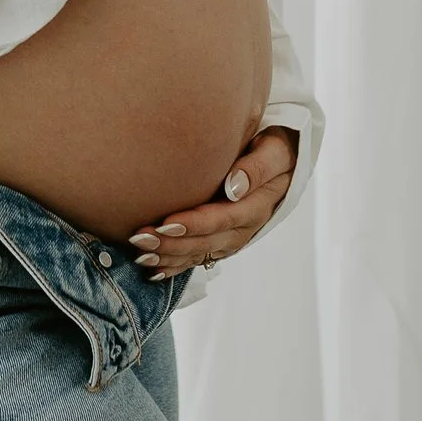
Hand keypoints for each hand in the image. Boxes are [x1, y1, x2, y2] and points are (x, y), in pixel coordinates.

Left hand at [125, 126, 300, 279]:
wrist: (282, 164)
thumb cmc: (274, 150)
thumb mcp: (275, 151)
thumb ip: (257, 167)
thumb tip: (234, 186)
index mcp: (256, 206)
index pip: (221, 219)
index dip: (193, 224)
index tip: (165, 222)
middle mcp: (243, 228)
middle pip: (205, 242)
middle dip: (171, 244)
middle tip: (140, 238)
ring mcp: (231, 238)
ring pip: (198, 253)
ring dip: (169, 257)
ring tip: (140, 255)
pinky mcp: (221, 240)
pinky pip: (198, 258)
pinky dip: (176, 266)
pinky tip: (153, 270)